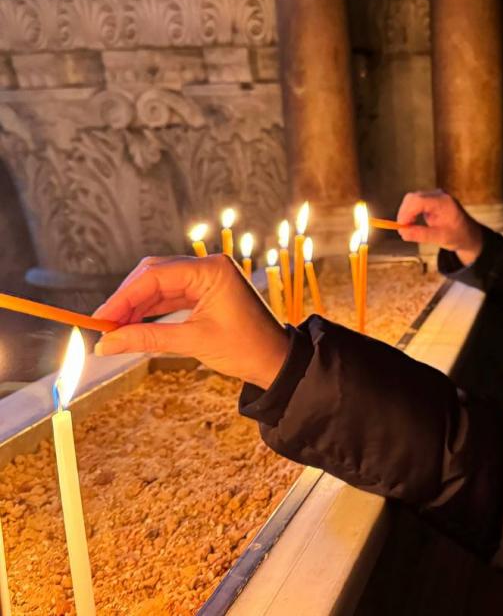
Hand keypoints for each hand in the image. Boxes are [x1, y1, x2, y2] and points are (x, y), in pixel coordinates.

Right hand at [92, 255, 289, 388]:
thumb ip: (147, 339)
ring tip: (114, 328)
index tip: (100, 318)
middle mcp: (209, 267)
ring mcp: (208, 278)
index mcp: (211, 270)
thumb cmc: (245, 348)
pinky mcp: (207, 291)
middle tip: (103, 324)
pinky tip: (133, 324)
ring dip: (137, 306)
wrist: (277, 361)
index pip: (155, 275)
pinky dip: (152, 310)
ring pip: (161, 285)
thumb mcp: (193, 342)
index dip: (123, 297)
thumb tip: (107, 343)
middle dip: (127, 299)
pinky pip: (172, 295)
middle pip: (155, 274)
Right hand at [396, 190, 484, 265]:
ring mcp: (435, 196)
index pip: (418, 201)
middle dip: (404, 213)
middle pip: (413, 198)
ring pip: (412, 199)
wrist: (468, 234)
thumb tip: (402, 232)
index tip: (401, 226)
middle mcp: (439, 195)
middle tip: (403, 230)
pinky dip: (410, 212)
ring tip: (408, 228)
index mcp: (444, 202)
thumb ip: (421, 235)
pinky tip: (412, 223)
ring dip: (406, 213)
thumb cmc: (458, 235)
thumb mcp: (440, 238)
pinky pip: (415, 202)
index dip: (406, 212)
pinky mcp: (431, 199)